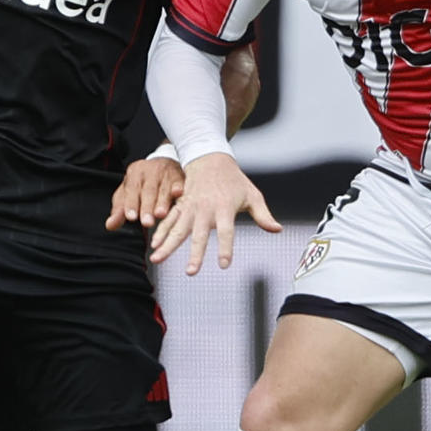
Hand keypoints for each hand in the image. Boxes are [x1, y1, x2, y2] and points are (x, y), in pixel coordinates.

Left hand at [107, 154, 183, 229]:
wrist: (163, 164)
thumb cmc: (143, 185)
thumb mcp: (129, 195)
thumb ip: (120, 210)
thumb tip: (110, 225)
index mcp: (134, 174)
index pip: (131, 190)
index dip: (131, 204)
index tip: (131, 217)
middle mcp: (150, 171)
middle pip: (148, 190)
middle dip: (147, 207)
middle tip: (147, 222)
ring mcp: (166, 172)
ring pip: (164, 188)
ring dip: (163, 202)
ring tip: (161, 215)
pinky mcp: (180, 175)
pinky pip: (180, 182)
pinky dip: (179, 188)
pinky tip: (178, 194)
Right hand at [148, 152, 281, 274]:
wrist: (210, 158)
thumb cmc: (234, 180)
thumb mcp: (252, 195)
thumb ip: (263, 215)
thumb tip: (277, 229)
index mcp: (224, 208)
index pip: (226, 232)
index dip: (225, 248)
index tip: (223, 264)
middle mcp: (205, 209)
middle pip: (199, 235)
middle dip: (195, 254)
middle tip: (191, 272)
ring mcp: (190, 207)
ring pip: (177, 229)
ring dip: (167, 245)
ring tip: (157, 260)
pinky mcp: (180, 205)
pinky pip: (169, 221)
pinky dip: (160, 233)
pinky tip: (154, 247)